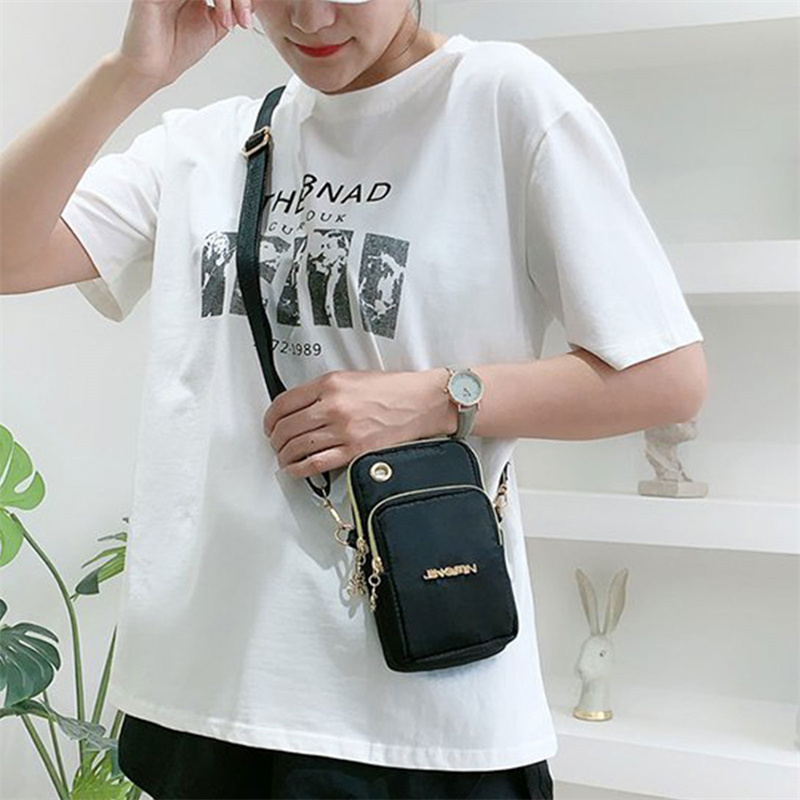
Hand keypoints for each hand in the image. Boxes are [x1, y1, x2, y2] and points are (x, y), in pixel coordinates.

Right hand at [113, 0, 251, 89]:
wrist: (155, 67)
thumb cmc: (179, 47)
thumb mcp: (215, 26)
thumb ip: (230, 9)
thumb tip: (253, 3)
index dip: (239, 0)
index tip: (246, 21)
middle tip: (243, 20)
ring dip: (225, 0)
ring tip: (227, 22)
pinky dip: (215, 0)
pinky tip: (218, 15)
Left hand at [263, 369, 448, 479]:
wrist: (422, 402)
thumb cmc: (393, 390)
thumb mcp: (352, 378)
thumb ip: (324, 391)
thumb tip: (299, 408)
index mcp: (330, 384)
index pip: (284, 403)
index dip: (270, 419)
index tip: (270, 425)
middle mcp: (333, 406)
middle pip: (286, 428)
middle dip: (275, 440)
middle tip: (275, 443)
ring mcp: (343, 430)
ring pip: (297, 447)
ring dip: (285, 455)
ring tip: (285, 457)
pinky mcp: (354, 451)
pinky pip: (315, 463)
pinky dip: (299, 469)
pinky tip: (295, 469)